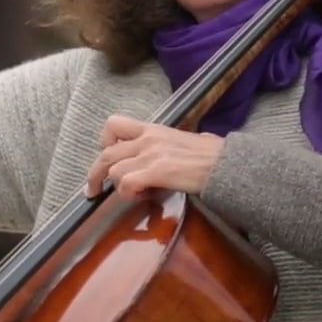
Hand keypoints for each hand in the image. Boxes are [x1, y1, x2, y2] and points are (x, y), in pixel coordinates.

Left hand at [85, 115, 223, 201]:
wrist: (227, 164)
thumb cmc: (212, 155)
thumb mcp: (182, 141)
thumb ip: (165, 145)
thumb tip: (162, 156)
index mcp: (152, 129)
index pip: (114, 124)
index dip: (104, 142)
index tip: (108, 158)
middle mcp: (148, 139)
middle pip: (106, 153)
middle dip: (95, 174)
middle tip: (93, 190)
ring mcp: (151, 154)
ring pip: (113, 170)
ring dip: (118, 186)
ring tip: (135, 194)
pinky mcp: (158, 171)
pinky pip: (127, 183)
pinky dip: (128, 193)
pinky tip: (142, 197)